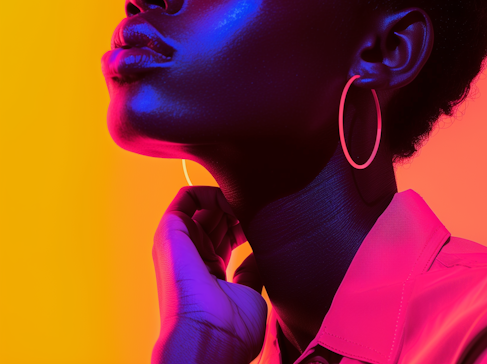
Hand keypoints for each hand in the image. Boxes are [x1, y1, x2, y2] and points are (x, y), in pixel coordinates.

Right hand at [151, 186, 267, 363]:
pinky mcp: (170, 231)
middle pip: (218, 215)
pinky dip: (210, 190)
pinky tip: (232, 197)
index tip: (270, 219)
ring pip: (205, 204)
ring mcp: (181, 243)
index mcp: (210, 269)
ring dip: (228, 196)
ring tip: (249, 201)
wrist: (209, 340)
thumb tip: (264, 253)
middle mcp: (194, 254)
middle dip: (241, 206)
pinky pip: (186, 196)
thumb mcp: (250, 294)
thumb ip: (252, 270)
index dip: (249, 220)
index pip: (228, 233)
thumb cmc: (230, 329)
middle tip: (262, 207)